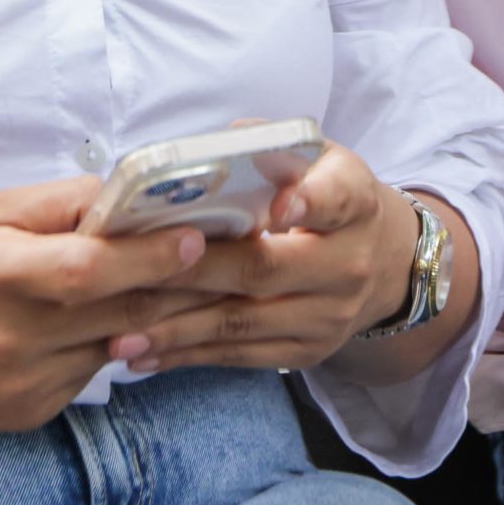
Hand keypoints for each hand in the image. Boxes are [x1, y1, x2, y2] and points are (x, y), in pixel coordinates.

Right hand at [0, 175, 218, 431]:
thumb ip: (58, 204)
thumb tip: (130, 193)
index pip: (91, 269)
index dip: (152, 255)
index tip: (202, 235)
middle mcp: (11, 336)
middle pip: (122, 313)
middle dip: (189, 285)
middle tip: (243, 259)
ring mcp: (22, 383)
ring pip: (117, 346)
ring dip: (164, 317)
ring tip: (208, 286)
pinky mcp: (28, 412)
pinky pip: (91, 373)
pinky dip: (111, 344)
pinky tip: (120, 322)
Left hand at [119, 140, 417, 372]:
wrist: (382, 264)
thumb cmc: (328, 198)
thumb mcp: (320, 160)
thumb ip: (273, 147)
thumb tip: (213, 148)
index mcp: (354, 203)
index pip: (336, 199)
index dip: (307, 202)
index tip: (278, 206)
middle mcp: (347, 265)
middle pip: (265, 270)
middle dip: (194, 273)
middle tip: (133, 273)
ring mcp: (328, 316)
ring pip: (244, 323)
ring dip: (177, 329)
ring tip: (120, 334)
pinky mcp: (307, 351)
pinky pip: (241, 357)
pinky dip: (188, 356)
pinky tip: (143, 354)